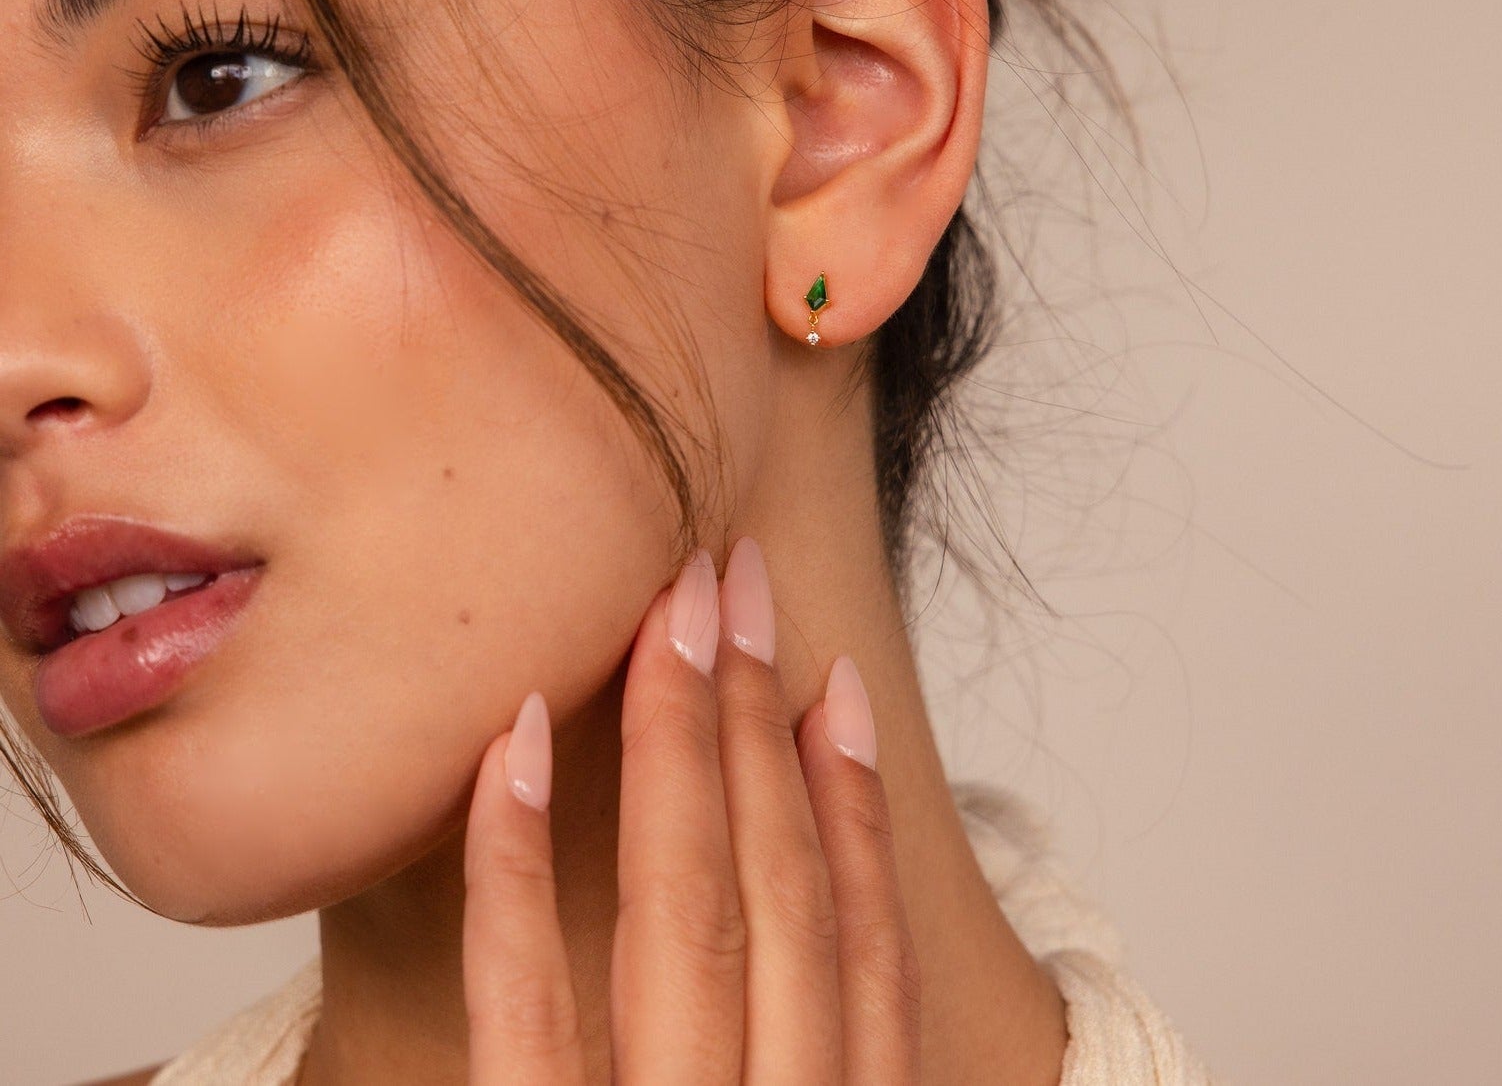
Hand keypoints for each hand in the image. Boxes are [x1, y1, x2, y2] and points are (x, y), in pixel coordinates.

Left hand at [460, 535, 921, 1082]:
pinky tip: (517, 739)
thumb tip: (789, 926)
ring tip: (668, 611)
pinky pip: (523, 1001)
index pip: (870, 952)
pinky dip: (513, 864)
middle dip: (762, 716)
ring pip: (687, 910)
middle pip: (782, 890)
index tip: (839, 685)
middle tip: (738, 580)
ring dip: (679, 739)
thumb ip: (782, 1055)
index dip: (858, 809)